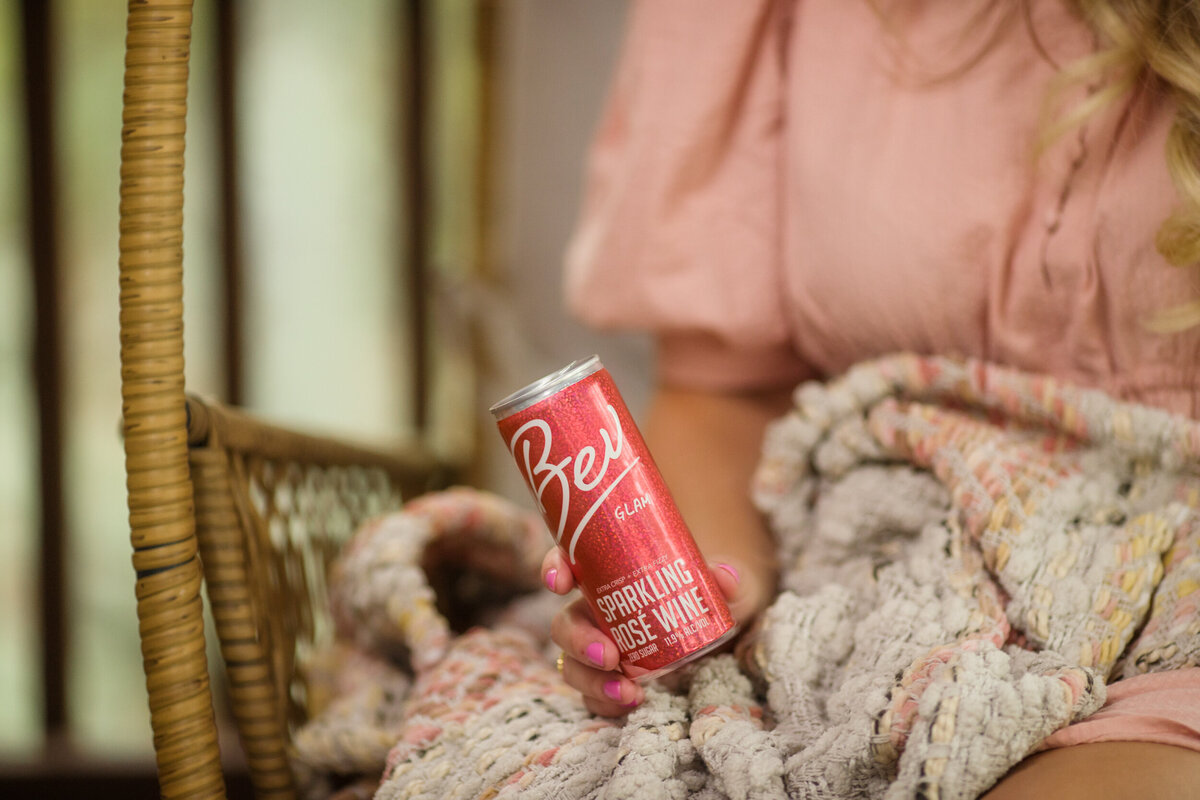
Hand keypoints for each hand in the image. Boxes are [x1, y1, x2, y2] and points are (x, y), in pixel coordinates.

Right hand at [541, 547, 760, 716]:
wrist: (716, 632)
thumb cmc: (707, 595)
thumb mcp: (722, 584)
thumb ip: (726, 579)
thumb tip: (724, 576)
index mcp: (608, 574)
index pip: (570, 562)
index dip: (555, 568)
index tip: (560, 581)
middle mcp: (596, 611)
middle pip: (565, 623)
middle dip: (578, 640)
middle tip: (610, 655)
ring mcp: (600, 648)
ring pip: (572, 664)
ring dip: (590, 679)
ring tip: (628, 692)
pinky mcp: (610, 680)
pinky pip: (592, 695)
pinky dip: (605, 702)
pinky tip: (631, 703)